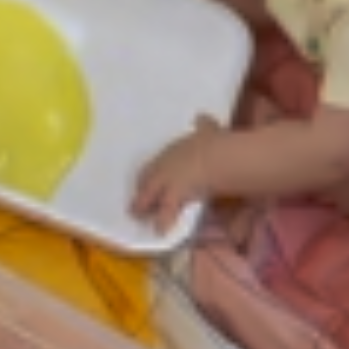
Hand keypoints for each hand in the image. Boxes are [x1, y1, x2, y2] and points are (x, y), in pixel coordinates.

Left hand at [132, 115, 221, 230]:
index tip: (144, 183)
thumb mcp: (207, 129)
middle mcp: (163, 165)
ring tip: (137, 216)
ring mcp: (165, 181)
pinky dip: (163, 221)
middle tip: (134, 204)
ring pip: (148, 196)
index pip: (153, 165)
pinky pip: (166, 212)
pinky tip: (160, 231)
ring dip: (142, 206)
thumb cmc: (213, 141)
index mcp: (170, 151)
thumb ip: (203, 124)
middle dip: (140, 192)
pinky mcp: (173, 196)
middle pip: (145, 181)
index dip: (148, 176)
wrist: (213, 155)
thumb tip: (201, 117)